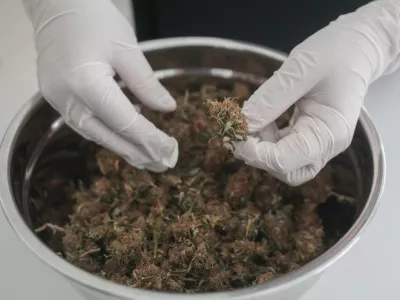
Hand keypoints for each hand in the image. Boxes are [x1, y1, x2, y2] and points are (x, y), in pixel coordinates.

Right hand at [22, 0, 177, 171]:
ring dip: (123, 148)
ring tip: (148, 158)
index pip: (126, 123)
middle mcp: (68, 100)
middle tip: (164, 165)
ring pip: (96, 134)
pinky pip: (85, 124)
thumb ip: (147, 83)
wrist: (55, 5)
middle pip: (109, 136)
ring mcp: (58, 101)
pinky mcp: (56, 99)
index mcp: (87, 85)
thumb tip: (168, 109)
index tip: (171, 151)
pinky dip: (108, 132)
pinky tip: (126, 134)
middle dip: (139, 153)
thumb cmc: (93, 18)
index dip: (150, 140)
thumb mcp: (127, 48)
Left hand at [234, 0, 399, 185]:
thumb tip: (243, 123)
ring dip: (260, 146)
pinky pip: (282, 148)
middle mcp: (326, 145)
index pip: (285, 161)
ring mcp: (317, 143)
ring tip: (254, 116)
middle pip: (284, 170)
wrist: (356, 47)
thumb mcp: (300, 70)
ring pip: (281, 162)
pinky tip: (262, 118)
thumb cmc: (335, 53)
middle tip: (240, 128)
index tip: (234, 133)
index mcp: (330, 133)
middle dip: (257, 154)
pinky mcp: (308, 136)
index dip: (254, 152)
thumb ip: (270, 99)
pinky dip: (266, 138)